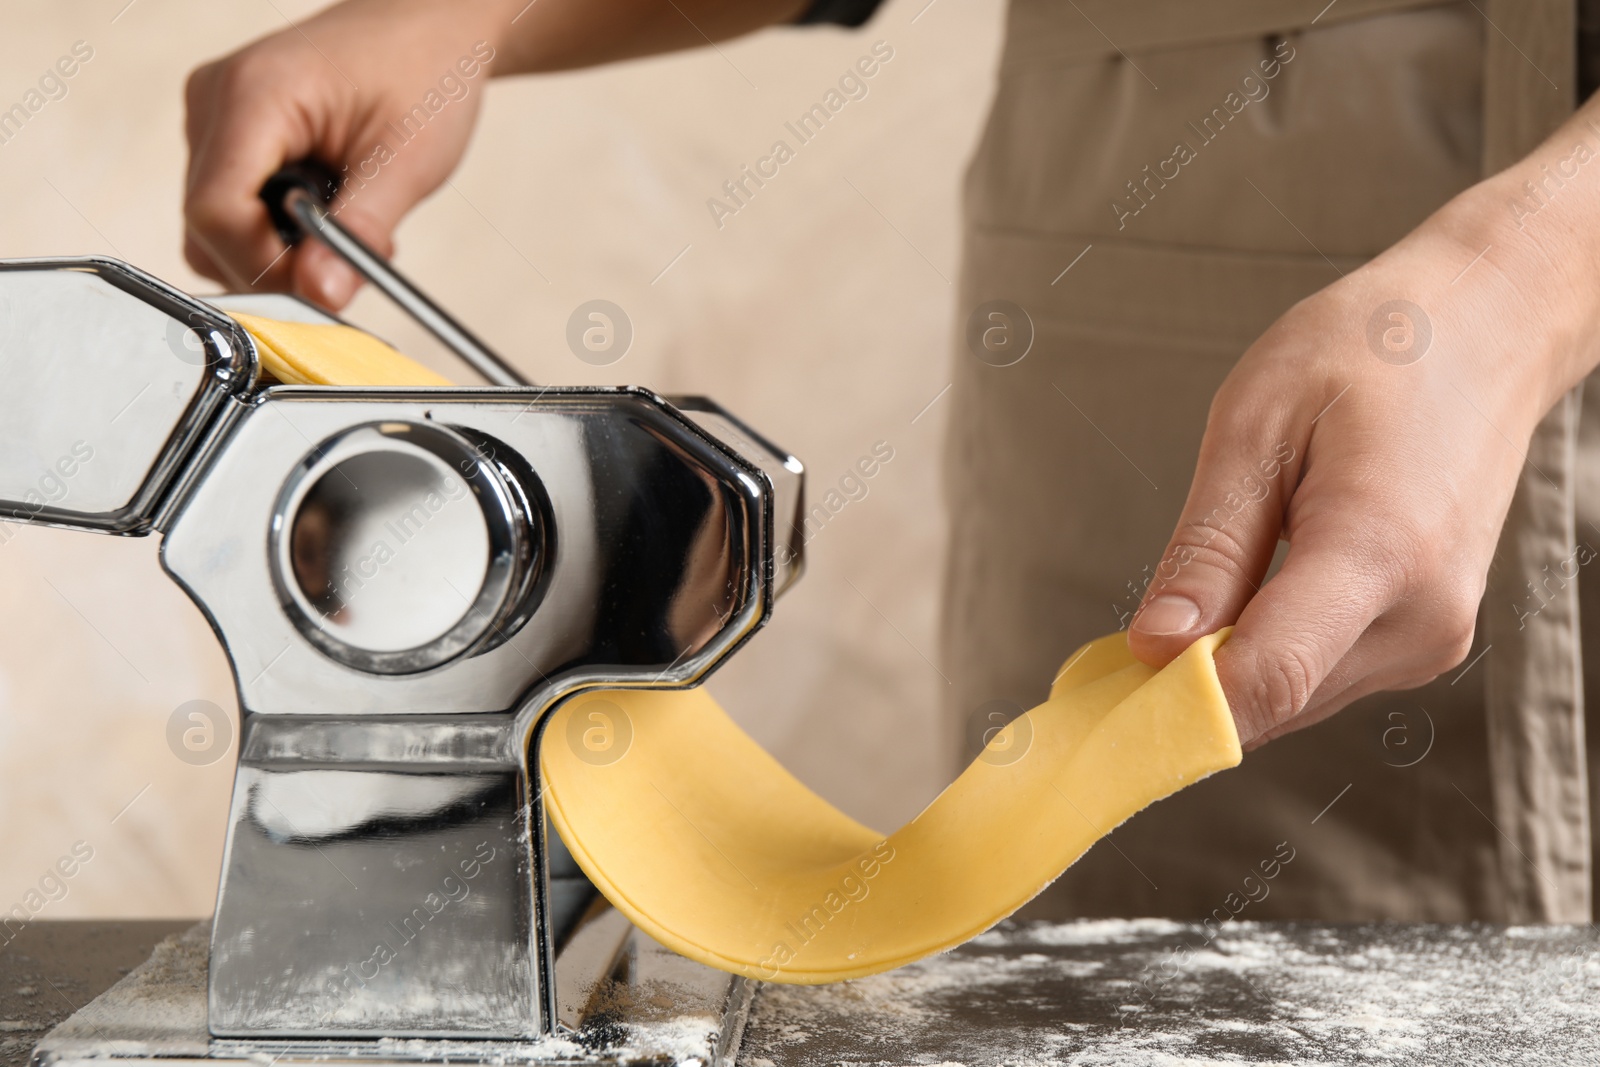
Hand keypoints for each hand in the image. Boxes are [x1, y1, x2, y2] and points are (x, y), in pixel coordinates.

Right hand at [183, 0, 509, 307]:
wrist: (428, 27)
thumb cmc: (425, 71)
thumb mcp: (408, 162)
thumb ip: (360, 232)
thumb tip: (320, 295)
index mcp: (255, 93)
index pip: (215, 211)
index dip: (261, 265)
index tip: (321, 286)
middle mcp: (216, 98)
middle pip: (208, 223)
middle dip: (277, 261)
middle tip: (350, 258)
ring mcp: (214, 113)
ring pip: (217, 223)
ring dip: (280, 247)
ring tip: (346, 220)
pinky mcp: (227, 129)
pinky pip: (232, 203)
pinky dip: (276, 227)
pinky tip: (326, 207)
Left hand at [1126, 162, 1599, 746]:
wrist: (1488, 329)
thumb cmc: (1374, 351)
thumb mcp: (1256, 426)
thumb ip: (1209, 548)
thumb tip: (1154, 646)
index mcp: (1379, 550)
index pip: (1269, 680)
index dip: (1177, 704)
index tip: (1108, 695)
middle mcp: (1422, 615)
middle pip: (1275, 701)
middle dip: (1190, 682)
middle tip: (1121, 641)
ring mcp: (1435, 635)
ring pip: (1295, 699)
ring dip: (1230, 667)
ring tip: (1199, 589)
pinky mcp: (1429, 638)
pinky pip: (1324, 675)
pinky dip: (1271, 652)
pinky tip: (1246, 594)